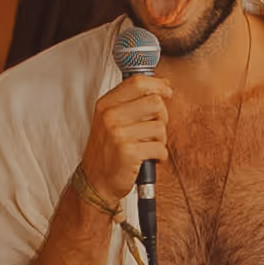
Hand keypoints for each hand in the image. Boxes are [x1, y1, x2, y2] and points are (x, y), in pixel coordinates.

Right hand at [82, 62, 171, 208]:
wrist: (96, 182)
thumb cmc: (108, 151)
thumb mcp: (111, 120)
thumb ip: (131, 103)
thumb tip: (162, 87)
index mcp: (106, 104)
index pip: (137, 83)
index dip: (158, 85)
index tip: (167, 91)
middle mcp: (110, 116)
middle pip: (155, 102)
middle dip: (162, 117)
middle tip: (154, 130)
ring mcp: (118, 134)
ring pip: (160, 127)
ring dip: (160, 140)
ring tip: (148, 147)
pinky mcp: (129, 152)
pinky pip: (160, 148)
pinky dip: (160, 156)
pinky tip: (148, 159)